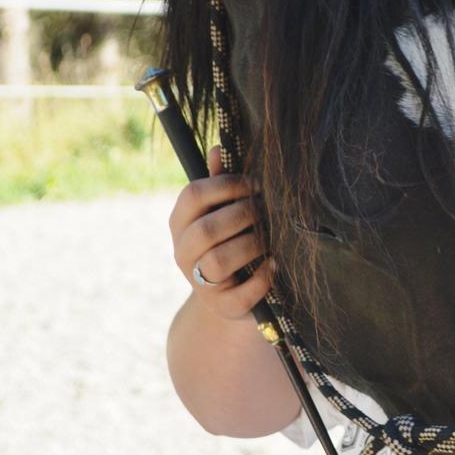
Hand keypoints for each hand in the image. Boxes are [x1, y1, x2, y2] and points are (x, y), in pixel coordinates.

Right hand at [169, 147, 272, 319]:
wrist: (228, 298)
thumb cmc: (228, 243)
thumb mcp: (220, 212)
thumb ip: (219, 183)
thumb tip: (218, 148)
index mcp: (180, 223)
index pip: (192, 195)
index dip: (226, 185)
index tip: (254, 185)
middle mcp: (183, 253)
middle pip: (208, 229)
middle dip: (243, 216)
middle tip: (264, 212)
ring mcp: (200, 283)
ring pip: (220, 260)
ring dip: (251, 246)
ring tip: (268, 240)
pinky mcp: (222, 306)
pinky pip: (242, 293)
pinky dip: (263, 278)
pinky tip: (274, 266)